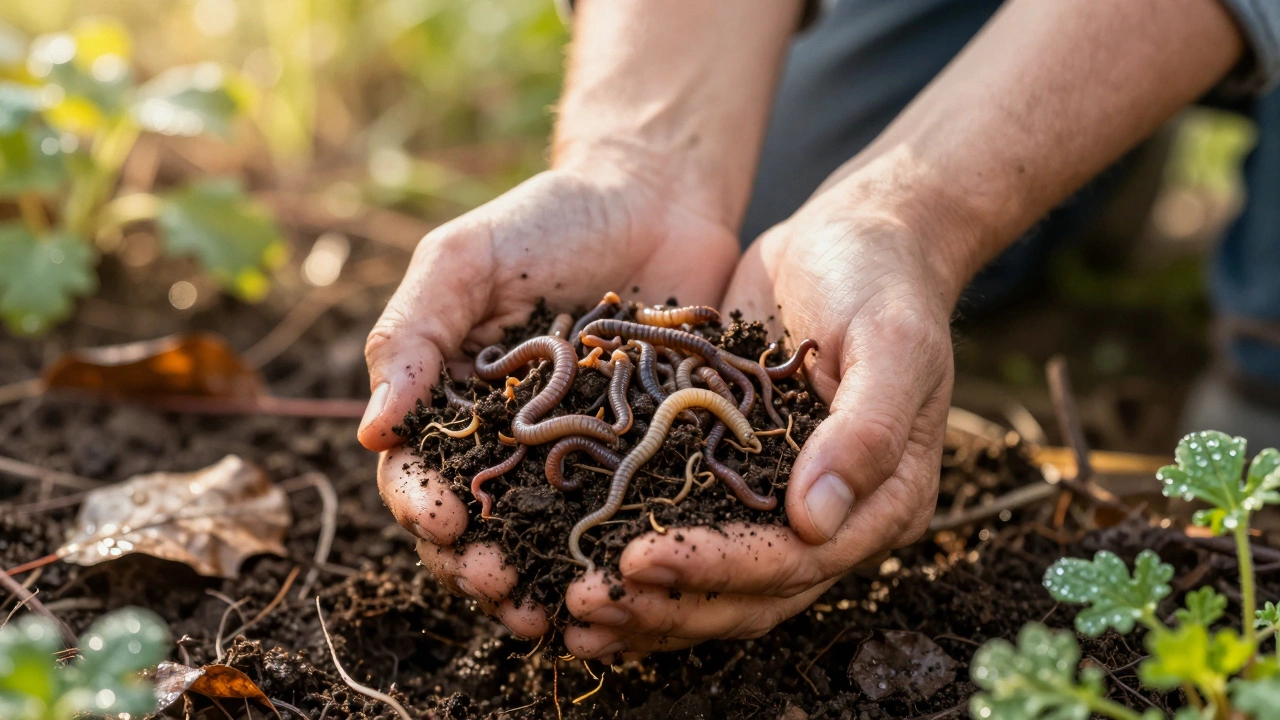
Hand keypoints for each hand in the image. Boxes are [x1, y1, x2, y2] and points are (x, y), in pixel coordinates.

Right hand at [365, 164, 740, 638]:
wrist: (653, 197)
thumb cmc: (547, 222)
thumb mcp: (466, 260)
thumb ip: (415, 333)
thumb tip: (374, 428)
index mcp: (453, 406)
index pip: (419, 472)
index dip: (422, 505)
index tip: (445, 522)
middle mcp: (508, 445)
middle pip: (477, 526)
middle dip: (475, 565)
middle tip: (496, 585)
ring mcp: (575, 458)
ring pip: (544, 540)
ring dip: (537, 583)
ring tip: (547, 616)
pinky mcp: (642, 459)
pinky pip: (622, 520)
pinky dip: (613, 559)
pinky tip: (622, 588)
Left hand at [561, 185, 963, 659]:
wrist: (853, 234)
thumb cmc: (883, 280)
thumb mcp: (892, 343)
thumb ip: (866, 431)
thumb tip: (815, 522)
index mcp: (883, 502)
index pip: (795, 562)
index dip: (717, 570)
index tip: (640, 562)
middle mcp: (830, 519)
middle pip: (745, 592)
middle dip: (665, 602)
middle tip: (583, 603)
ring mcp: (775, 499)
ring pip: (708, 577)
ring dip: (640, 599)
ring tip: (566, 608)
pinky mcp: (727, 470)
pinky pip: (681, 524)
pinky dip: (632, 548)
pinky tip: (572, 563)